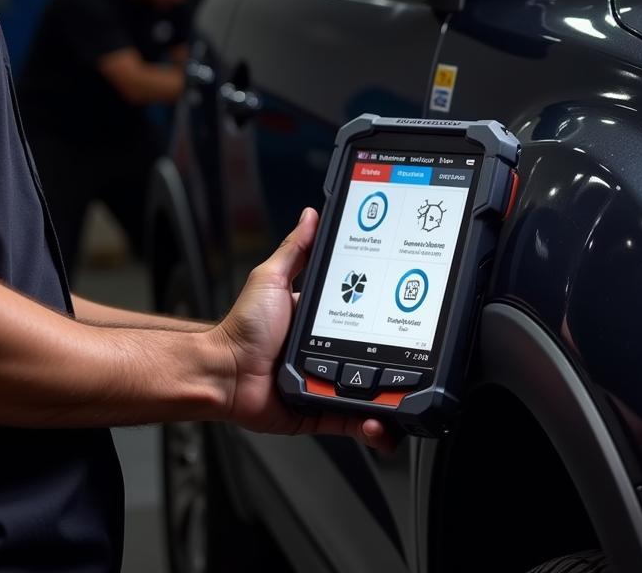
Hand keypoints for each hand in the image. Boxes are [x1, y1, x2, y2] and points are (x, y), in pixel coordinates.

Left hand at [211, 208, 395, 451]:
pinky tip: (383, 422)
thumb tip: (311, 216)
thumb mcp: (271, 279)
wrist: (223, 374)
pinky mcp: (318, 410)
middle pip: (371, 353)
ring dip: (390, 396)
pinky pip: (351, 419)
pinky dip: (370, 425)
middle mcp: (325, 351)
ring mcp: (324, 381)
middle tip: (418, 356)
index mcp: (317, 319)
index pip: (360, 313)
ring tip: (408, 396)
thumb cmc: (241, 329)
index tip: (406, 308)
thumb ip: (293, 250)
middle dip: (395, 357)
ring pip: (368, 391)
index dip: (383, 312)